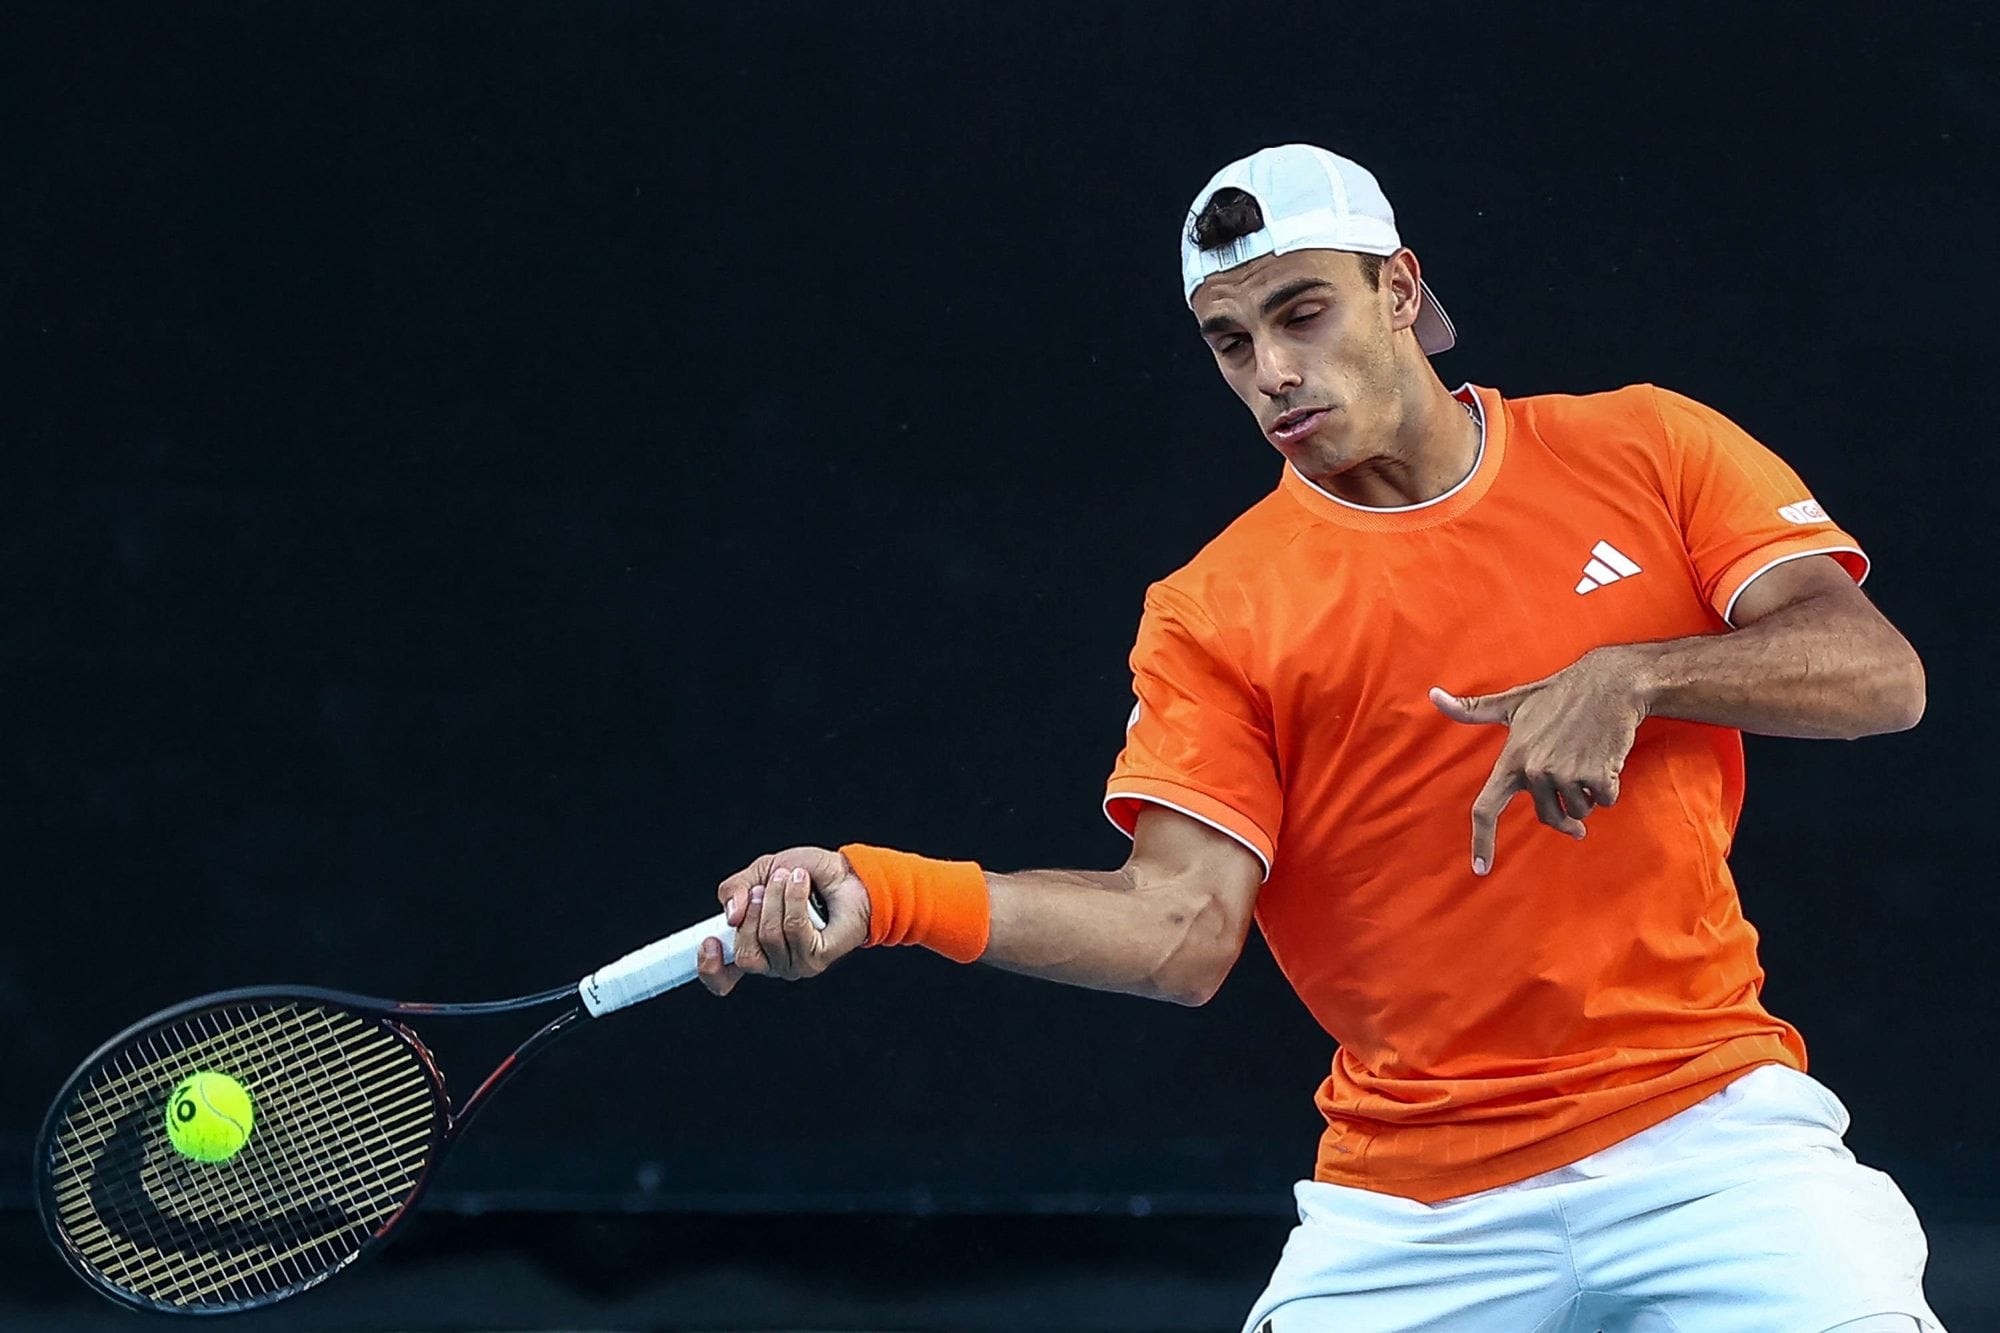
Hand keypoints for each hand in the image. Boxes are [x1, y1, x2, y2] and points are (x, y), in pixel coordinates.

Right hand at [697, 846, 871, 994]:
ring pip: (770, 937)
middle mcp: (771, 962)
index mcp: (751, 947)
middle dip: (752, 913)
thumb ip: (735, 890)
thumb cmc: (806, 875)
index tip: (710, 941)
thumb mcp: (760, 872)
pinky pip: (795, 929)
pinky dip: (795, 898)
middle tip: (764, 888)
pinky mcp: (817, 958)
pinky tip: (802, 883)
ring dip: (776, 897)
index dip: (709, 967)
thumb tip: (730, 916)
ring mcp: (794, 964)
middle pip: (745, 956)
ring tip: (789, 878)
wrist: (846, 872)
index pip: (721, 978)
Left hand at [1430, 649, 1645, 875]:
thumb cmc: (1557, 693)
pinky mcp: (1597, 775)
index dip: (1482, 841)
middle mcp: (1535, 771)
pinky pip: (1604, 801)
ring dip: (1586, 796)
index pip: (1486, 808)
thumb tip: (1433, 696)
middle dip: (1563, 811)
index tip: (1480, 869)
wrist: (1609, 683)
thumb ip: (1473, 710)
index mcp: (1511, 760)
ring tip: (1587, 761)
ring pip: (1578, 811)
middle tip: (1572, 782)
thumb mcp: (1512, 702)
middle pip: (1548, 816)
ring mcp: (1565, 774)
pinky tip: (1605, 760)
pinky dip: (1608, 788)